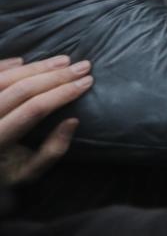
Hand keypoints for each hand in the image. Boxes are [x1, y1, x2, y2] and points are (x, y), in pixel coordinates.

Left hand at [0, 55, 93, 184]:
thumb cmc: (1, 176)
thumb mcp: (26, 175)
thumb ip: (50, 153)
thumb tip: (72, 121)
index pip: (34, 109)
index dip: (63, 93)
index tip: (87, 82)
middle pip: (22, 90)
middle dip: (57, 76)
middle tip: (83, 66)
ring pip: (6, 79)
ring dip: (37, 67)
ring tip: (63, 60)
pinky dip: (5, 66)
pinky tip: (23, 61)